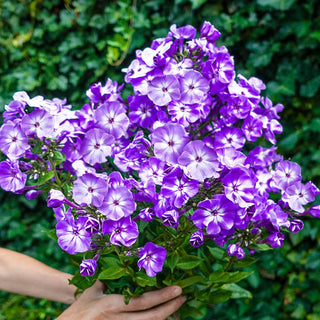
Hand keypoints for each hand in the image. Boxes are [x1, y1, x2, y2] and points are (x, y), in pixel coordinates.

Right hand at [56, 281, 185, 319]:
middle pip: (152, 317)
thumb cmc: (78, 310)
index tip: (178, 289)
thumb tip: (123, 264)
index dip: (163, 296)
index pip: (143, 301)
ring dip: (166, 317)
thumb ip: (108, 278)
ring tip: (176, 307)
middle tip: (183, 297)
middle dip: (171, 307)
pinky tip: (162, 316)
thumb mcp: (92, 290)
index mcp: (112, 305)